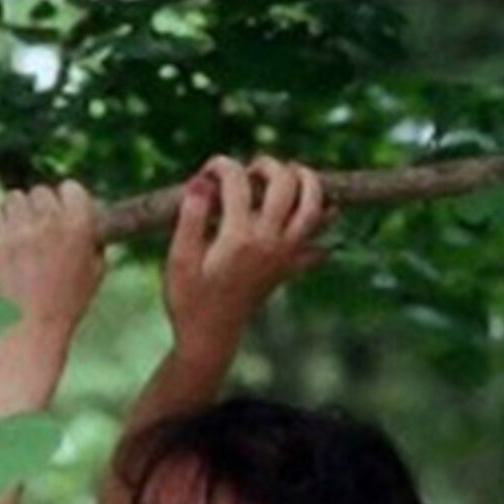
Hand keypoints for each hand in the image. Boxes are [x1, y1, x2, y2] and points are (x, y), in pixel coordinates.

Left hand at [0, 179, 104, 336]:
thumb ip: (93, 241)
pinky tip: (8, 238)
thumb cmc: (68, 301)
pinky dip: (1, 222)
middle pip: (41, 191)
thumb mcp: (95, 272)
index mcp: (80, 227)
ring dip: (18, 210)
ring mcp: (23, 229)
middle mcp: (52, 223)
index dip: (67, 199)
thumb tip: (91, 220)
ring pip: (16, 197)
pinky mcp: (1, 238)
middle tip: (40, 226)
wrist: (34, 324)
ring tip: (22, 230)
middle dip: (41, 206)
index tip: (63, 211)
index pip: (71, 188)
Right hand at [164, 154, 327, 362]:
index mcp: (238, 237)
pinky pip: (319, 247)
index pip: (238, 180)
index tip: (207, 174)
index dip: (221, 165)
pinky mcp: (287, 271)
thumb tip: (203, 181)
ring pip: (313, 210)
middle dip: (268, 165)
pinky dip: (324, 227)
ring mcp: (283, 257)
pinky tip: (322, 214)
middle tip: (252, 171)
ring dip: (309, 183)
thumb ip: (190, 216)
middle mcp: (268, 243)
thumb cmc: (188, 299)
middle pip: (285, 183)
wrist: (209, 338)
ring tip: (294, 173)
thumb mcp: (178, 258)